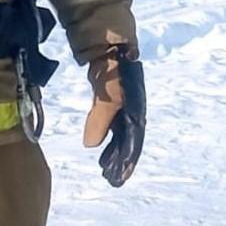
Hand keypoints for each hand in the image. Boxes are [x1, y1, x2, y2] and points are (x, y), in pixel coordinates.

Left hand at [84, 43, 145, 186]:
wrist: (110, 48)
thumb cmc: (114, 74)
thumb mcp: (108, 100)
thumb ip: (99, 123)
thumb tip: (90, 145)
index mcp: (135, 113)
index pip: (133, 142)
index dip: (127, 160)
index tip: (121, 177)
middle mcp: (131, 111)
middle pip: (126, 140)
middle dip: (120, 158)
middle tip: (110, 176)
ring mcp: (121, 104)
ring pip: (118, 132)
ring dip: (112, 149)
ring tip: (104, 165)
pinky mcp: (110, 99)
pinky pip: (109, 122)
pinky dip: (103, 134)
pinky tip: (97, 142)